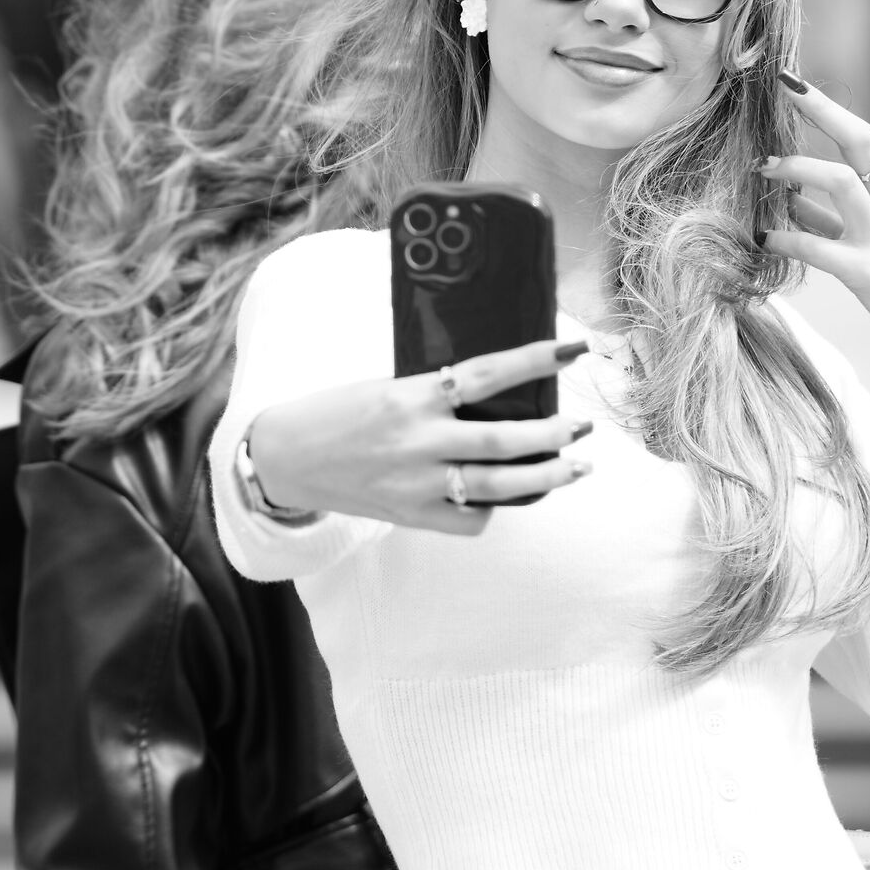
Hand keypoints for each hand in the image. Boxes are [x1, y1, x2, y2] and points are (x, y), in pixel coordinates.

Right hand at [244, 338, 594, 535]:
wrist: (286, 458)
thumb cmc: (337, 412)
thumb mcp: (387, 386)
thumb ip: (436, 391)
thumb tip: (498, 387)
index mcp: (410, 396)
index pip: (486, 373)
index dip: (534, 360)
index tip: (572, 349)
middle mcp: (418, 441)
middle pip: (504, 440)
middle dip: (554, 433)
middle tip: (583, 425)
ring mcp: (417, 484)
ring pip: (498, 486)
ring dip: (546, 476)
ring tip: (576, 466)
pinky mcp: (411, 516)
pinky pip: (470, 519)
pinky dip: (493, 507)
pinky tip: (507, 495)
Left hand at [754, 82, 869, 349]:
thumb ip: (834, 218)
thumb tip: (790, 201)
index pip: (863, 137)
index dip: (827, 107)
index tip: (791, 81)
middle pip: (860, 142)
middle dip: (820, 111)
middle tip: (778, 93)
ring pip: (840, 182)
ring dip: (797, 170)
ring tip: (762, 170)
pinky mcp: (868, 274)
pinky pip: (819, 248)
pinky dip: (786, 239)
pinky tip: (762, 240)